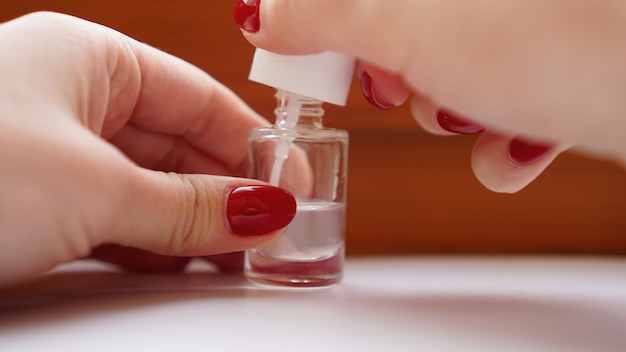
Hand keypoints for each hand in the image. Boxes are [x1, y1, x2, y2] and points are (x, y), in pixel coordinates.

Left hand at [0, 12, 295, 285]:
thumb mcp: (95, 189)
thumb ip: (185, 207)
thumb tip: (259, 214)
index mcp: (86, 58)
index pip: (197, 97)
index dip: (252, 143)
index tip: (290, 181)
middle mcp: (66, 97)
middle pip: (175, 144)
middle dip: (225, 193)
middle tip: (269, 231)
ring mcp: (45, 150)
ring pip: (143, 184)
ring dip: (191, 223)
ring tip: (235, 255)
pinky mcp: (28, 198)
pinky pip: (108, 214)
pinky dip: (148, 242)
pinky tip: (180, 264)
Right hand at [234, 0, 625, 191]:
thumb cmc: (556, 42)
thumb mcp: (406, 26)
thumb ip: (323, 15)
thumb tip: (261, 13)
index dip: (319, 15)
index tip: (300, 45)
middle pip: (401, 20)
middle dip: (393, 68)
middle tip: (392, 84)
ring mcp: (524, 22)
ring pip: (453, 64)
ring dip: (450, 107)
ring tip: (473, 112)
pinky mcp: (559, 63)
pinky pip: (506, 97)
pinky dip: (501, 136)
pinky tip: (518, 145)